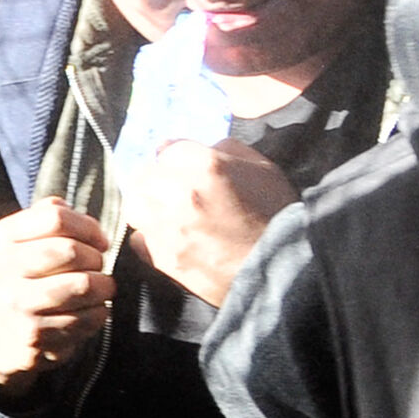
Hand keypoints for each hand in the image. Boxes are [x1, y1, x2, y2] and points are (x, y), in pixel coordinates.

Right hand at [0, 199, 114, 395]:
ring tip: (102, 287)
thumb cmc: (18, 277)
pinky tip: (91, 310)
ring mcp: (17, 304)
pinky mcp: (35, 335)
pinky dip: (98, 313)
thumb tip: (73, 210)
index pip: (55, 218)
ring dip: (103, 286)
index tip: (99, 240)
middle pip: (69, 250)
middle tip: (98, 266)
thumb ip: (43, 217)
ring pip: (83, 285)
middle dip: (95, 257)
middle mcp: (2, 269)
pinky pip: (86, 318)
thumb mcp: (17, 242)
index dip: (88, 227)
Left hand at [117, 138, 294, 307]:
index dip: (176, 157)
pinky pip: (139, 238)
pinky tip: (169, 237)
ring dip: (147, 204)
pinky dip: (149, 236)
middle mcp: (178, 192)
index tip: (181, 166)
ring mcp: (166, 226)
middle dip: (156, 179)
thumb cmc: (278, 216)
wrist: (283, 271)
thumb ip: (227, 150)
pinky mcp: (163, 257)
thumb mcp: (263, 169)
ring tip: (166, 211)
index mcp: (205, 165)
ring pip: (135, 204)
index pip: (169, 148)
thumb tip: (202, 146)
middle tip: (171, 189)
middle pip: (144, 174)